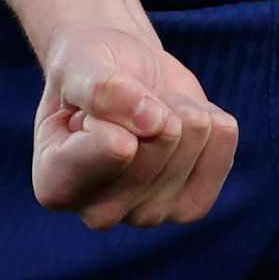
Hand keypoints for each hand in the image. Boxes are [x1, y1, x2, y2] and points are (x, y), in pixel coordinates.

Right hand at [33, 21, 237, 227]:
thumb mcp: (79, 64)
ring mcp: (147, 215)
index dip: (115, 107)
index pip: (114, 147)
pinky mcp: (190, 207)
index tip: (89, 105)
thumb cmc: (87, 69)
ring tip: (149, 109)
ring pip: (191, 139)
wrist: (121, 74)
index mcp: (55, 185)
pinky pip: (223, 143)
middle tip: (126, 103)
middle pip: (158, 143)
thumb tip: (154, 121)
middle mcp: (98, 212)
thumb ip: (101, 89)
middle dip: (151, 102)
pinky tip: (179, 120)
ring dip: (177, 106)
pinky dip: (209, 116)